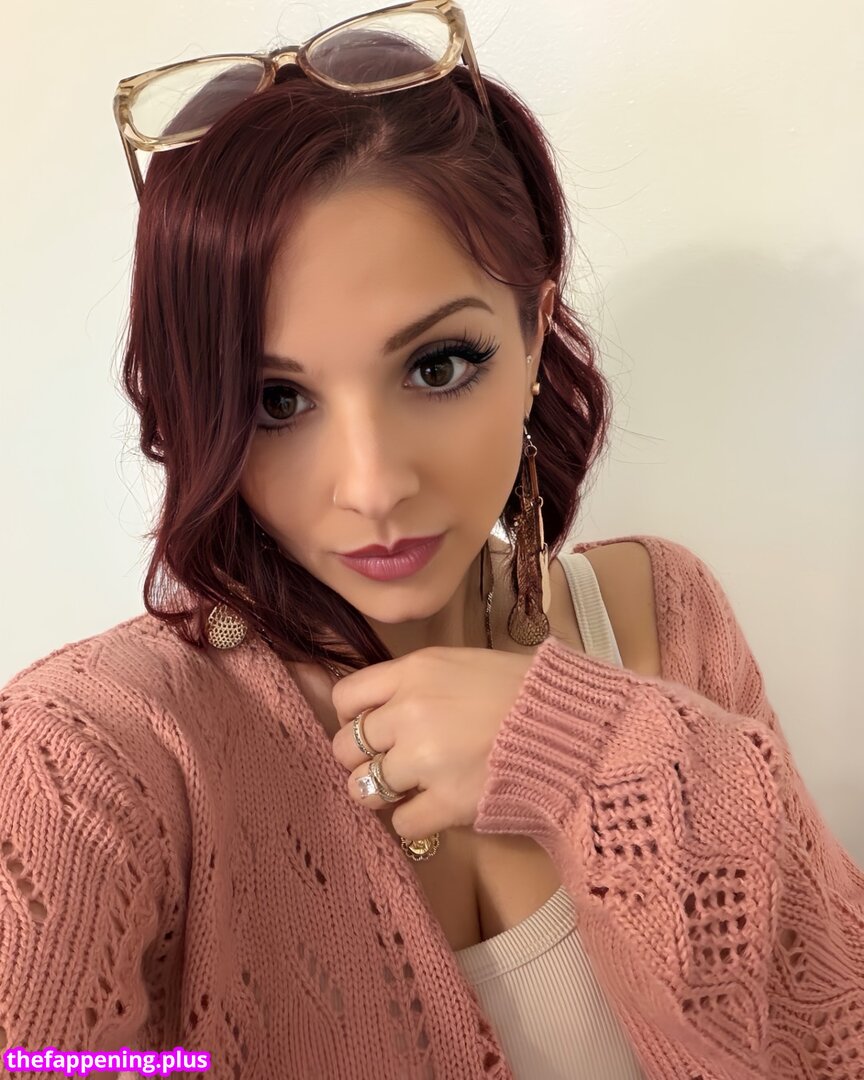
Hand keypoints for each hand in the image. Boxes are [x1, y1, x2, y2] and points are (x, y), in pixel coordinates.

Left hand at [330, 646, 534, 840]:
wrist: (573, 726)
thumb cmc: (524, 690)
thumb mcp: (462, 664)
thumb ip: (417, 682)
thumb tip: (380, 707)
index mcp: (414, 672)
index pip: (346, 698)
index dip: (353, 718)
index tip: (371, 729)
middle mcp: (409, 713)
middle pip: (345, 746)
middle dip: (363, 759)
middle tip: (391, 763)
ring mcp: (425, 760)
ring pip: (363, 788)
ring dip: (382, 792)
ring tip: (409, 789)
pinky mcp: (446, 802)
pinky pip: (401, 824)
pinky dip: (415, 821)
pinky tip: (436, 807)